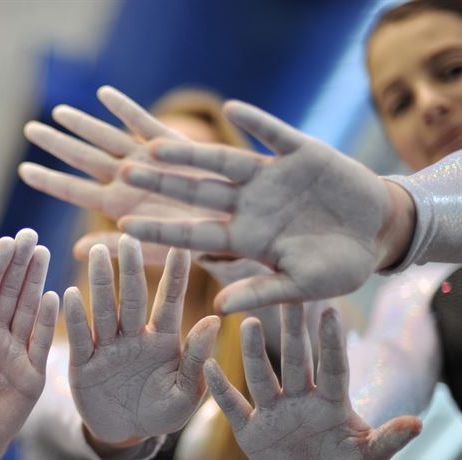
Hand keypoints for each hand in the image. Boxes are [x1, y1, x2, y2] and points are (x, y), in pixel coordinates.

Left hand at [0, 229, 59, 459]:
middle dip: (20, 265)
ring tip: (43, 253)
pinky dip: (47, 322)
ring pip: (27, 312)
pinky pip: (40, 344)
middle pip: (10, 295)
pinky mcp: (31, 376)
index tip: (7, 239)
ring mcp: (16, 354)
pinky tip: (54, 296)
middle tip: (30, 235)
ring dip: (35, 283)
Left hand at [18, 86, 216, 260]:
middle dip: (57, 144)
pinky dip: (124, 109)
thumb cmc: (189, 248)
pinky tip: (103, 93)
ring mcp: (146, 161)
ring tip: (57, 111)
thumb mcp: (148, 249)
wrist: (231, 231)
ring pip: (107, 138)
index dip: (48, 179)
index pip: (73, 190)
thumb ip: (113, 247)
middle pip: (84, 158)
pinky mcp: (172, 146)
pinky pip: (144, 124)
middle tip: (29, 129)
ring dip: (83, 123)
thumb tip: (73, 250)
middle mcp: (127, 180)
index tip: (22, 170)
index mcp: (117, 206)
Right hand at [66, 236, 219, 442]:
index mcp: (164, 340)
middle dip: (130, 267)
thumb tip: (214, 321)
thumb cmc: (162, 413)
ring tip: (97, 253)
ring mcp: (108, 347)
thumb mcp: (186, 393)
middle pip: (132, 297)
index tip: (181, 244)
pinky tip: (69, 294)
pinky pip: (81, 338)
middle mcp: (134, 336)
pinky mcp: (84, 364)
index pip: (169, 300)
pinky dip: (76, 318)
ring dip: (101, 282)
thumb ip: (197, 359)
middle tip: (128, 236)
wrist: (126, 435)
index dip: (175, 274)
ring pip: (104, 309)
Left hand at [118, 100, 415, 313]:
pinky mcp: (301, 153)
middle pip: (197, 192)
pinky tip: (232, 109)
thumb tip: (218, 307)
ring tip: (157, 144)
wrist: (379, 233)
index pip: (194, 233)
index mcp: (245, 238)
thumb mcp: (301, 285)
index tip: (123, 227)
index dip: (161, 228)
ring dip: (193, 154)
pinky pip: (275, 134)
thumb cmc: (338, 267)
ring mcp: (272, 177)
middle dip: (162, 183)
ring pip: (224, 162)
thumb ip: (261, 291)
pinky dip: (257, 122)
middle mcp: (249, 204)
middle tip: (123, 172)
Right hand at [204, 304, 421, 459]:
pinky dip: (220, 389)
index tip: (331, 311)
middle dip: (292, 331)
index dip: (331, 342)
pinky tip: (207, 365)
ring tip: (250, 323)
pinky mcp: (250, 429)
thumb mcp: (369, 459)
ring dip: (255, 353)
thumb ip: (388, 441)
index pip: (333, 368)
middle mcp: (300, 399)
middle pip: (295, 361)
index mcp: (331, 402)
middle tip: (287, 296)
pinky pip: (233, 406)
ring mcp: (273, 411)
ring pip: (262, 377)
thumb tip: (417, 425)